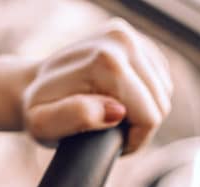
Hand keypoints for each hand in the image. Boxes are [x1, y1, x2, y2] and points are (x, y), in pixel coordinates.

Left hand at [0, 18, 172, 153]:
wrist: (35, 83)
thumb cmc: (40, 109)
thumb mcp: (45, 124)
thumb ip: (77, 117)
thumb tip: (116, 110)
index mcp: (105, 60)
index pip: (150, 115)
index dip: (134, 138)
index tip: (109, 139)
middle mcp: (121, 39)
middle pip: (160, 103)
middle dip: (140, 125)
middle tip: (108, 128)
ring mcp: (130, 35)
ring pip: (164, 93)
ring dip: (143, 110)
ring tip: (112, 114)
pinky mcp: (138, 40)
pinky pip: (161, 81)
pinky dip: (146, 95)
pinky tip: (121, 98)